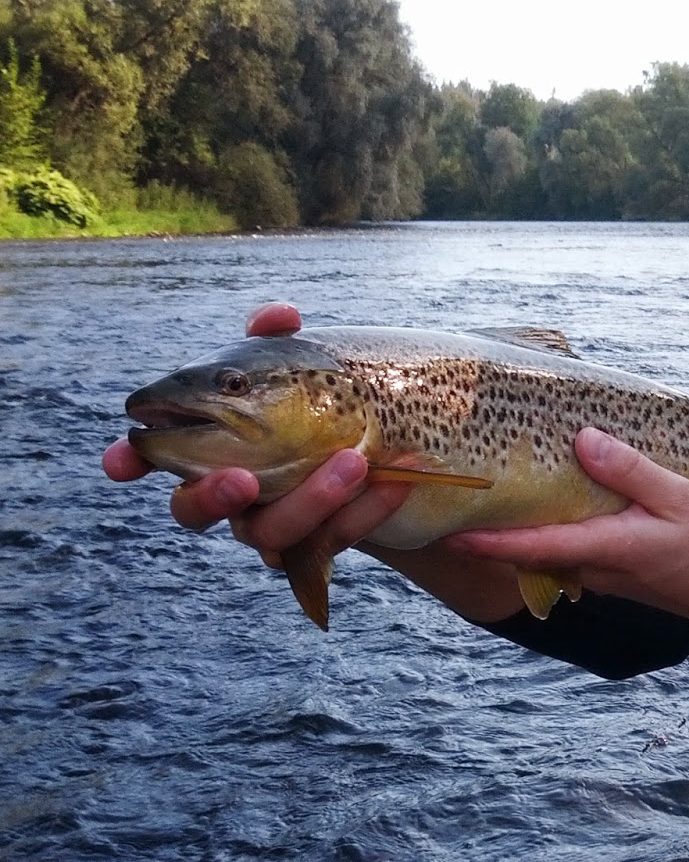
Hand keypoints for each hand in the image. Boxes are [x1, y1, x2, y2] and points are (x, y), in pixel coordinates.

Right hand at [104, 302, 405, 566]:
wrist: (386, 458)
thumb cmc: (322, 403)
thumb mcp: (306, 366)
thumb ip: (284, 341)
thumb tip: (277, 316)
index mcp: (210, 442)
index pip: (153, 455)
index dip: (132, 459)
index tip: (122, 461)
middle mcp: (231, 491)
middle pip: (193, 511)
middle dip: (212, 496)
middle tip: (243, 479)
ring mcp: (272, 523)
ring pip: (270, 533)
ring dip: (311, 499)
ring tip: (355, 461)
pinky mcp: (320, 545)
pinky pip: (333, 542)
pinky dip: (363, 513)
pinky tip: (394, 483)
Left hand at [447, 428, 688, 660]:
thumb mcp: (681, 498)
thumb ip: (631, 471)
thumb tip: (582, 440)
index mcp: (608, 547)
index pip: (532, 546)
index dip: (486, 540)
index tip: (446, 530)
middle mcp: (597, 567)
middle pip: (530, 552)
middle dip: (491, 535)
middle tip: (455, 503)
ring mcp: (606, 575)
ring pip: (550, 553)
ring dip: (519, 535)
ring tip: (492, 500)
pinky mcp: (619, 574)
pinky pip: (572, 552)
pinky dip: (551, 535)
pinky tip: (552, 508)